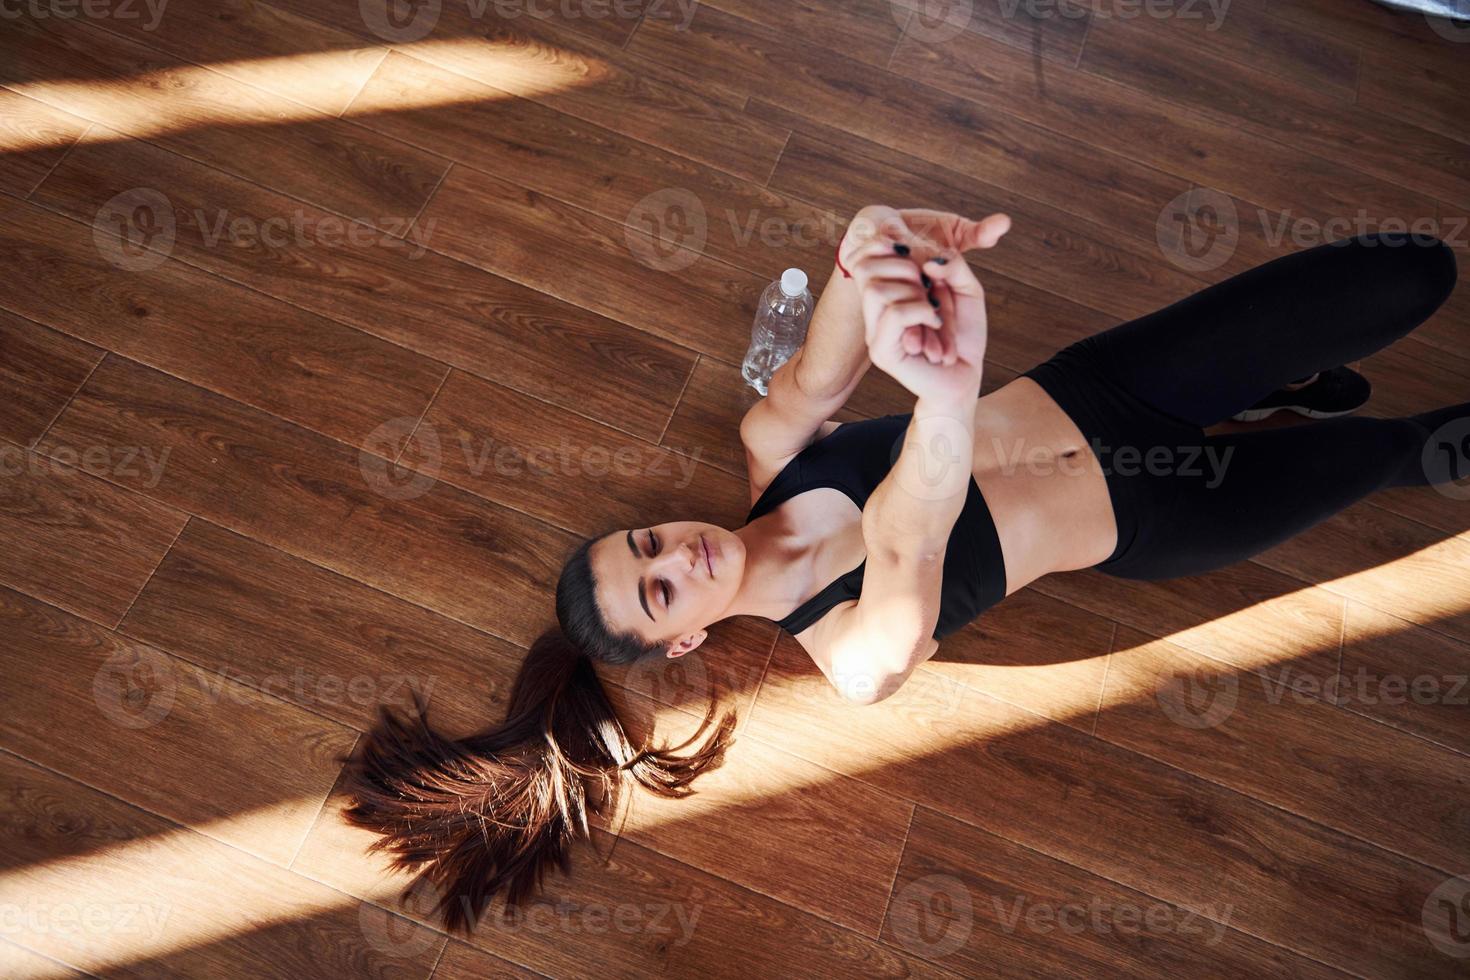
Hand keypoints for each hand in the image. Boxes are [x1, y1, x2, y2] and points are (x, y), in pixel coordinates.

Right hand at [841, 208, 1004, 403]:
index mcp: (886, 293)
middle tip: (930, 287)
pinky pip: (894, 315)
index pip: (863, 257)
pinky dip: (921, 311)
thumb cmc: (962, 336)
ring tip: (935, 309)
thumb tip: (928, 262)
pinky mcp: (882, 351)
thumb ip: (954, 266)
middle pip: (866, 267)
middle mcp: (874, 311)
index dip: (882, 243)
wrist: (965, 377)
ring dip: (914, 291)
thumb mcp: (967, 290)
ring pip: (876, 289)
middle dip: (906, 267)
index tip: (912, 249)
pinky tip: (936, 322)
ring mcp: (874, 331)